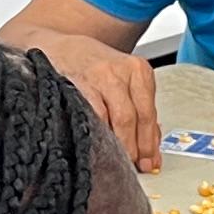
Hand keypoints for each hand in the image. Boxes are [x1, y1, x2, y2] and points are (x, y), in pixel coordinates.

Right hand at [37, 33, 162, 170]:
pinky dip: (97, 135)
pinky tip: (98, 146)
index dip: (150, 143)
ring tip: (118, 160)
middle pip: (134, 118)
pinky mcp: (75, 86)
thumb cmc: (95, 68)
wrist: (61, 48)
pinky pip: (91, 117)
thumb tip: (152, 150)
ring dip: (119, 145)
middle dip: (136, 148)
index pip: (149, 114)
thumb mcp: (124, 82)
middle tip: (136, 165)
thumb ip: (140, 112)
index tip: (150, 161)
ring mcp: (96, 78)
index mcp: (138, 71)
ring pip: (115, 120)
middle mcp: (119, 72)